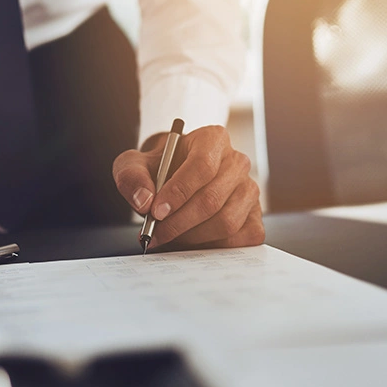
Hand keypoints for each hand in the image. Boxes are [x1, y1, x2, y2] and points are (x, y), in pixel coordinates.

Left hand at [112, 125, 264, 249]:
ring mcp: (250, 190)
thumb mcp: (134, 165)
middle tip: (155, 232)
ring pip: (227, 222)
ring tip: (170, 236)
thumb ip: (131, 177)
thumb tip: (144, 202)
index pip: (202, 166)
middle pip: (212, 199)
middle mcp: (237, 162)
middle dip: (179, 222)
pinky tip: (192, 241)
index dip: (179, 192)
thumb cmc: (158, 170)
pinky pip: (240, 239)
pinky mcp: (255, 216)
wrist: (173, 181)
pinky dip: (213, 247)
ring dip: (192, 237)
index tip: (156, 212)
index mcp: (213, 139)